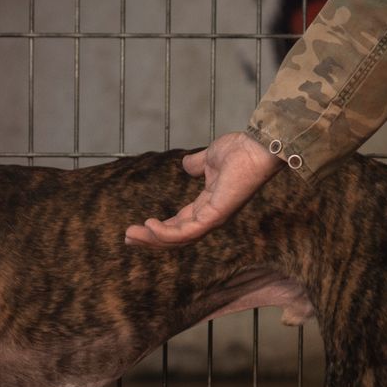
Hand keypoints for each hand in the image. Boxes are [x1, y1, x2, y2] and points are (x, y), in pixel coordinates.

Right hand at [124, 131, 281, 247]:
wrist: (258, 146)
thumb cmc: (241, 151)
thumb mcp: (210, 158)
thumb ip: (196, 164)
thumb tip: (185, 165)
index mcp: (209, 205)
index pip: (180, 223)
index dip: (159, 228)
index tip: (138, 227)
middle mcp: (211, 217)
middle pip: (176, 236)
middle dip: (151, 239)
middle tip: (128, 238)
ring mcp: (214, 219)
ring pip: (179, 239)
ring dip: (153, 239)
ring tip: (131, 235)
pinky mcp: (216, 216)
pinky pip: (188, 232)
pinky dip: (167, 232)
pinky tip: (150, 225)